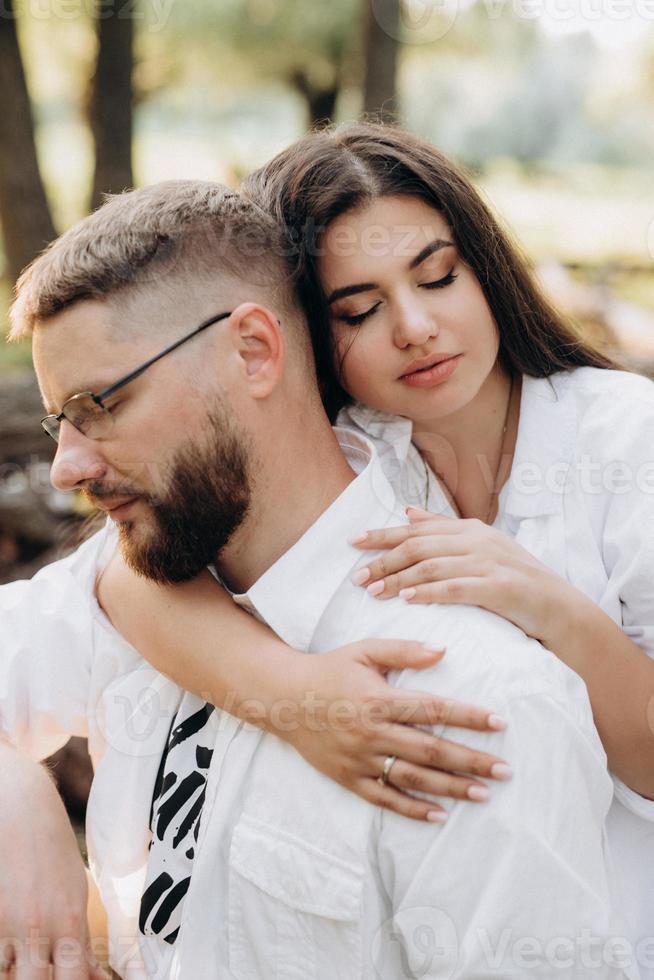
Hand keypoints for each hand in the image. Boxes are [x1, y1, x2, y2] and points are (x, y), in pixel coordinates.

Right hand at [0, 741, 108, 979]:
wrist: (24, 812)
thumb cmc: (55, 853)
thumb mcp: (76, 893)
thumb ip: (80, 940)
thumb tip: (93, 976)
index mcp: (68, 920)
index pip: (73, 978)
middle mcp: (37, 926)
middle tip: (46, 972)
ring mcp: (8, 923)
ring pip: (8, 976)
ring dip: (19, 973)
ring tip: (27, 964)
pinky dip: (2, 962)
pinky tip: (10, 958)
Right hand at [274, 640, 511, 822]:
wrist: (284, 698)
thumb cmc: (331, 670)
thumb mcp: (365, 650)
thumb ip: (404, 651)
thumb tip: (443, 650)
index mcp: (378, 700)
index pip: (432, 709)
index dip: (467, 716)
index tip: (498, 722)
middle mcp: (372, 732)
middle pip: (430, 750)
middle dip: (470, 760)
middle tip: (504, 770)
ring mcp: (360, 759)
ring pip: (413, 778)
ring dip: (450, 787)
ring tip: (483, 793)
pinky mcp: (350, 778)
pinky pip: (385, 798)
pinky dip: (412, 809)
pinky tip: (440, 816)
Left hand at [351, 508, 573, 642]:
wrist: (559, 608)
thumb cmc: (516, 580)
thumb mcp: (481, 547)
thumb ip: (443, 529)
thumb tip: (407, 510)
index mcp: (470, 529)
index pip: (417, 528)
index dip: (383, 534)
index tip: (354, 541)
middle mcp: (477, 541)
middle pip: (418, 546)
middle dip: (383, 560)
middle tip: (357, 577)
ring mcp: (489, 562)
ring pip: (431, 566)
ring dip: (398, 579)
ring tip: (374, 592)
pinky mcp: (499, 587)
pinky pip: (455, 588)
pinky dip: (428, 592)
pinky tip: (407, 599)